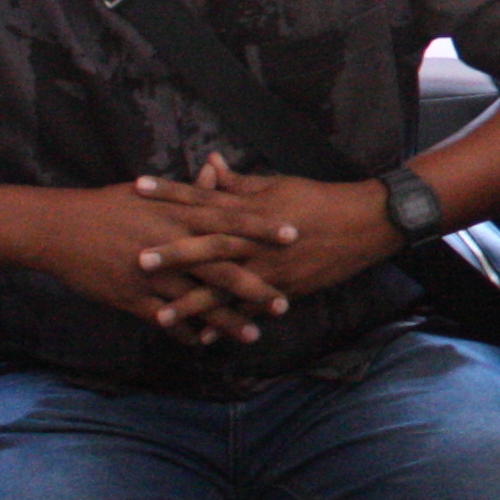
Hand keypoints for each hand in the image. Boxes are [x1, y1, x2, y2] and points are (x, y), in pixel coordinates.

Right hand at [33, 180, 305, 344]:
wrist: (59, 229)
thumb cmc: (108, 206)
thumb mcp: (151, 193)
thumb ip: (188, 190)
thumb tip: (216, 170)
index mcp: (177, 214)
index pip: (230, 221)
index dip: (262, 229)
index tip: (295, 235)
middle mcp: (169, 244)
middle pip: (220, 268)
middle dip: (255, 287)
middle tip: (285, 302)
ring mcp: (151, 274)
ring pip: (196, 301)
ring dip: (225, 319)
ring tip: (253, 334)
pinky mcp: (130, 296)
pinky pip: (165, 318)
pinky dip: (185, 331)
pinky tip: (204, 343)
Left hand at [138, 155, 403, 305]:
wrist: (363, 224)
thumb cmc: (317, 199)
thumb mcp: (277, 185)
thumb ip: (238, 181)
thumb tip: (209, 163)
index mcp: (250, 207)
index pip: (203, 196)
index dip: (170, 191)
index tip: (137, 187)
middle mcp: (255, 238)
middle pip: (208, 245)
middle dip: (173, 254)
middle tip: (138, 261)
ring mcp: (269, 266)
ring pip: (225, 285)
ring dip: (192, 302)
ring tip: (160, 316)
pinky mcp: (283, 286)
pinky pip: (250, 308)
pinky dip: (228, 322)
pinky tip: (205, 337)